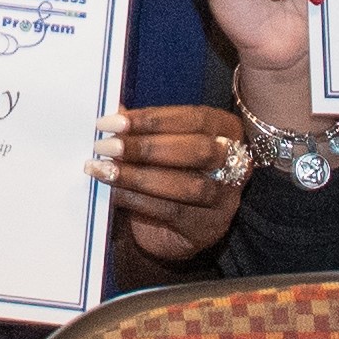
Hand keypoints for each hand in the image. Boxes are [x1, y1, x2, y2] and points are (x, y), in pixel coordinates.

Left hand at [100, 102, 250, 264]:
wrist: (172, 229)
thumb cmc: (167, 173)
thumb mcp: (159, 146)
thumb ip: (141, 128)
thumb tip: (114, 110)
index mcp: (227, 130)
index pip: (194, 119)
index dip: (152, 119)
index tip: (112, 121)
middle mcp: (236, 163)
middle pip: (197, 151)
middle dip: (147, 147)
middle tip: (105, 146)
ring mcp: (225, 199)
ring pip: (186, 185)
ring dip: (137, 176)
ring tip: (102, 169)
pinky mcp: (208, 227)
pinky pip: (171, 211)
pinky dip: (136, 199)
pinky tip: (111, 191)